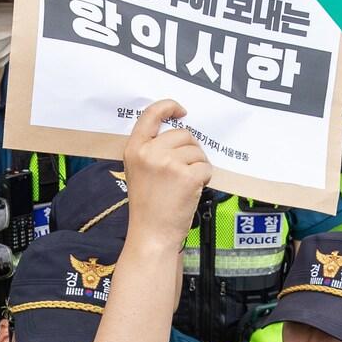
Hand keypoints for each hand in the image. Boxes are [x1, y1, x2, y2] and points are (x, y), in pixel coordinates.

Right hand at [122, 100, 210, 254]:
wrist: (151, 235)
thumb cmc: (148, 207)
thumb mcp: (138, 171)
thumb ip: (152, 150)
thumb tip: (180, 135)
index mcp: (134, 149)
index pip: (151, 114)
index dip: (169, 106)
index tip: (181, 111)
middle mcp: (150, 153)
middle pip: (183, 134)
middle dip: (190, 150)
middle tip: (184, 171)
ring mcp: (169, 163)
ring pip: (197, 151)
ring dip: (198, 165)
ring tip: (186, 184)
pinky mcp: (187, 176)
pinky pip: (206, 167)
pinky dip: (205, 178)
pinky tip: (193, 190)